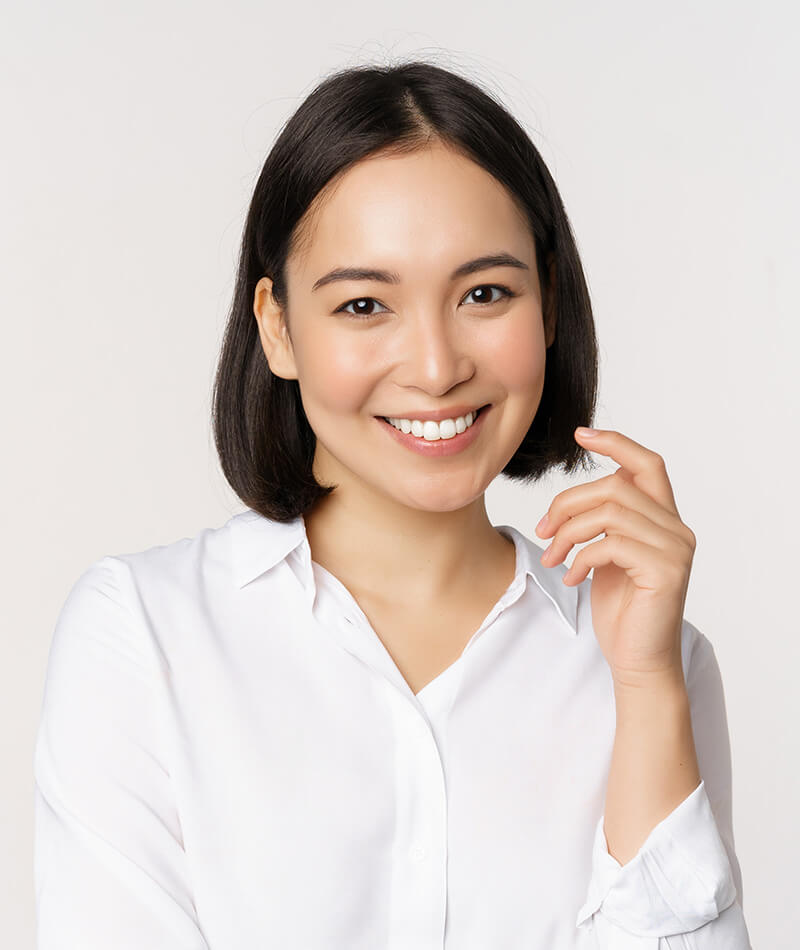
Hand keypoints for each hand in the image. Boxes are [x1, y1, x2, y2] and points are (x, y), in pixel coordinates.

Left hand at [535, 427, 695, 683]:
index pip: (648, 464)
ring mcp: (675, 550)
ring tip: (554, 557)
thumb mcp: (607, 554)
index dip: (616, 443)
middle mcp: (677, 529)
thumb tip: (581, 493)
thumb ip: (605, 521)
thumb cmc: (620, 608)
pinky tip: (572, 576)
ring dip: (569, 532)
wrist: (637, 659)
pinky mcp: (666, 572)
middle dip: (568, 503)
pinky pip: (611, 544)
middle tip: (543, 530)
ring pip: (610, 512)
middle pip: (616, 486)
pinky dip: (581, 557)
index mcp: (664, 519)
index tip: (581, 435)